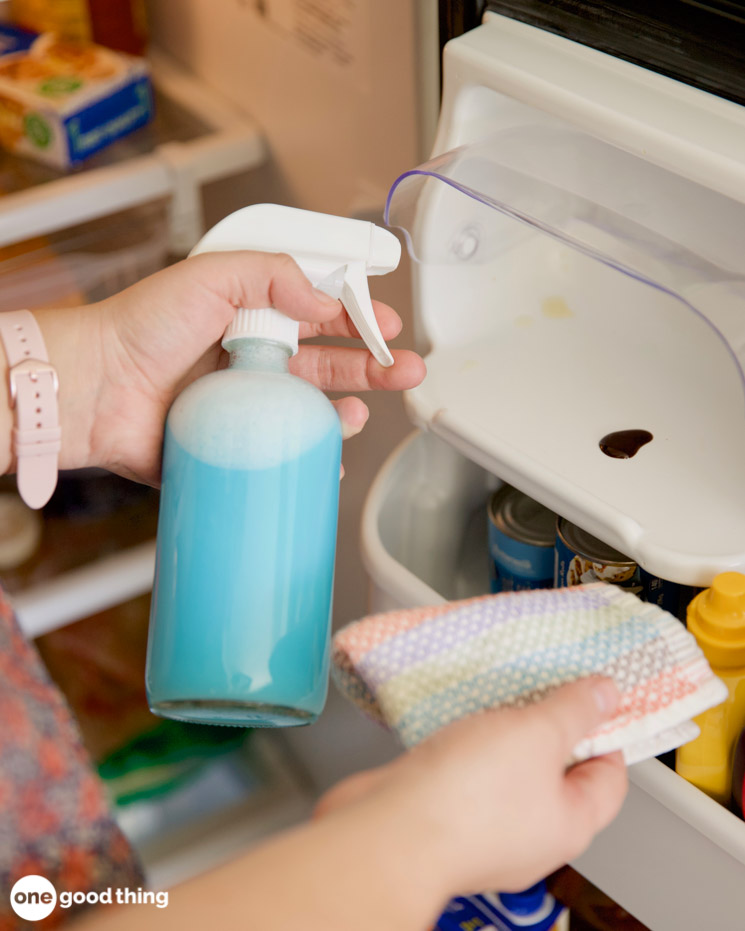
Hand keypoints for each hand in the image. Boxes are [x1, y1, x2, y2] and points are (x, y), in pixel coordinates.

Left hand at [31, 251, 424, 483]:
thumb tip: (322, 301)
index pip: (320, 314)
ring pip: (312, 410)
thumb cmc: (141, 326)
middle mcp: (253, 359)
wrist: (95, 387)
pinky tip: (329, 457)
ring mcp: (246, 404)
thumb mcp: (211, 274)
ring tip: (360, 414)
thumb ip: (272, 275)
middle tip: (406, 372)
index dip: (358, 319)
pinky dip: (312, 458)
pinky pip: (283, 452)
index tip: (386, 326)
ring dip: (346, 411)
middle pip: (328, 363)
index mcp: (251, 315)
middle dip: (373, 367)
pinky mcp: (234, 444)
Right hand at [315, 678, 627, 898]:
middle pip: (556, 774)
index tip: (592, 696)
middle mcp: (530, 837)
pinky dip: (464, 750)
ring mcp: (485, 832)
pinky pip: (466, 778)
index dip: (606, 731)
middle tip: (538, 690)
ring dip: (500, 736)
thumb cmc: (466, 796)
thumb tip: (607, 694)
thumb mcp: (537, 734)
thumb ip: (575, 710)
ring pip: (507, 774)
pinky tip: (453, 724)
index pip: (610, 777)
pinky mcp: (444, 819)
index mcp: (569, 824)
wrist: (389, 830)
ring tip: (493, 702)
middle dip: (547, 729)